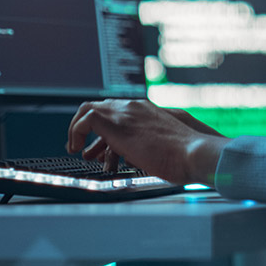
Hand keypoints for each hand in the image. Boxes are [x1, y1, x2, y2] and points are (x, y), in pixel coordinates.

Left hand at [66, 99, 227, 184]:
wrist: (192, 152)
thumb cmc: (184, 155)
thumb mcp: (163, 146)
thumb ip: (146, 146)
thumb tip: (133, 159)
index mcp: (146, 111)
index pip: (116, 110)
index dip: (103, 126)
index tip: (98, 144)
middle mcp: (134, 107)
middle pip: (99, 106)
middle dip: (86, 126)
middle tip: (81, 144)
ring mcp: (125, 113)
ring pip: (88, 109)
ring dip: (77, 128)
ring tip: (73, 146)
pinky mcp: (115, 123)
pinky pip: (85, 120)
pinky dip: (76, 132)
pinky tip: (77, 148)